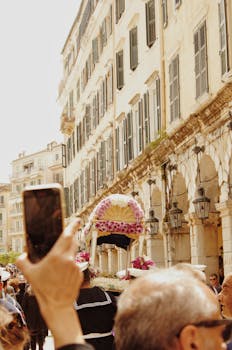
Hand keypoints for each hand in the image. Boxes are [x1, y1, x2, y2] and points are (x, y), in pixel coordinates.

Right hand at [16, 219, 84, 347]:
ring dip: (68, 255)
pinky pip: (75, 265)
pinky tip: (63, 275)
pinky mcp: (80, 273)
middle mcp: (68, 259)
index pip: (67, 236)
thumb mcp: (29, 274)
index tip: (77, 220)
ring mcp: (76, 266)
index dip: (72, 226)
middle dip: (70, 239)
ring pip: (73, 254)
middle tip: (66, 239)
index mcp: (57, 256)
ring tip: (58, 267)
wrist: (57, 305)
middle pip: (72, 242)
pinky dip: (70, 266)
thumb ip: (22, 262)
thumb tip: (21, 255)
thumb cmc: (43, 289)